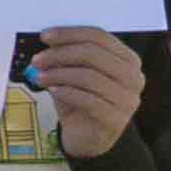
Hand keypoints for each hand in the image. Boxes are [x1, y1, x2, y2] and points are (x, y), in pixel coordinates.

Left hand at [25, 28, 142, 160]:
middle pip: (94, 54)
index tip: (45, 36)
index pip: (100, 37)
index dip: (70, 34)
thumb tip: (49, 42)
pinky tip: (52, 90)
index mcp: (127, 60)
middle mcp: (133, 77)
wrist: (87, 137)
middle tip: (37, 59)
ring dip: (59, 74)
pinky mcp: (116, 119)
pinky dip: (66, 92)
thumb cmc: (81, 101)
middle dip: (60, 54)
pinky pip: (88, 100)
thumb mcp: (73, 75)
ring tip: (39, 77)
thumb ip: (66, 58)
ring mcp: (128, 99)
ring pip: (90, 77)